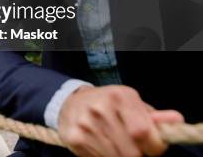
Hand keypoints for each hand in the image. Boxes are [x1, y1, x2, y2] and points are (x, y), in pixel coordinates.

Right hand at [58, 85, 183, 156]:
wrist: (71, 103)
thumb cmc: (108, 105)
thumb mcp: (131, 104)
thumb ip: (153, 117)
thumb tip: (176, 120)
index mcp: (119, 96)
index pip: (143, 132)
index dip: (153, 146)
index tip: (152, 147)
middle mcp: (100, 107)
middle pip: (131, 152)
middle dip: (137, 153)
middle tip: (132, 145)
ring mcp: (85, 124)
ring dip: (120, 156)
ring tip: (115, 144)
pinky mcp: (74, 138)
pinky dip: (104, 156)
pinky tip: (100, 145)